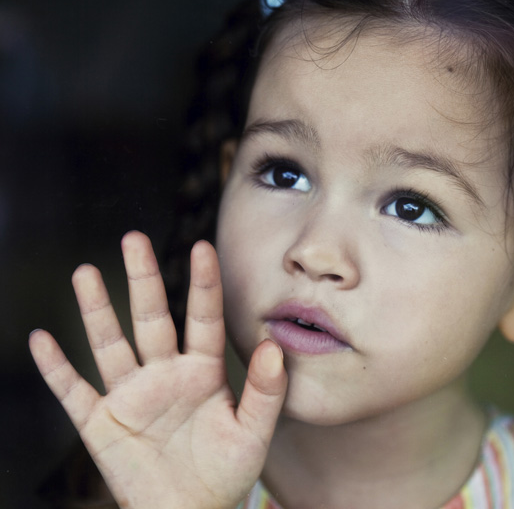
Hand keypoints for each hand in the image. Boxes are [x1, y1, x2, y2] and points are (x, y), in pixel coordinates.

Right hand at [29, 231, 286, 508]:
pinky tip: (42, 340)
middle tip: (133, 239)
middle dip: (143, 279)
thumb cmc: (226, 471)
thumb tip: (275, 347)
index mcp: (203, 372)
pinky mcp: (101, 422)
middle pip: (151, 318)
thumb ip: (266, 390)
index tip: (203, 247)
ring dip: (97, 311)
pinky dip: (56, 369)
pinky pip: (74, 391)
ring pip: (110, 344)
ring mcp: (131, 395)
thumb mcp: (254, 432)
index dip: (203, 284)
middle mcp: (164, 374)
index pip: (202, 318)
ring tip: (86, 272)